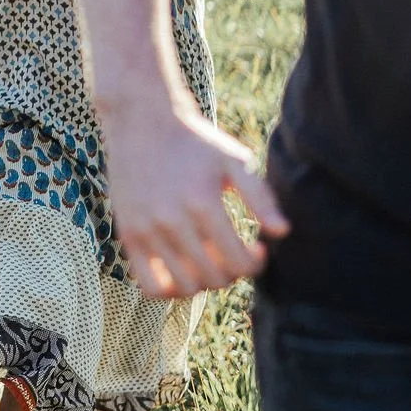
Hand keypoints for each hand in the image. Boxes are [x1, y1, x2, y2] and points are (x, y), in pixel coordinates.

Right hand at [100, 101, 287, 299]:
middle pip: (215, 278)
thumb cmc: (195, 142)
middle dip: (232, 272)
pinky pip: (149, 285)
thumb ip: (260, 197)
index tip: (256, 249)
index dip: (255, 263)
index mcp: (203, 204)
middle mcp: (172, 221)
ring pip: (185, 286)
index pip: (240, 263)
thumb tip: (282, 232)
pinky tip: (181, 272)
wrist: (142, 120)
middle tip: (233, 254)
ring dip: (204, 281)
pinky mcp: (128, 234)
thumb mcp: (234, 160)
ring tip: (209, 261)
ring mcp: (147, 230)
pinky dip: (169, 290)